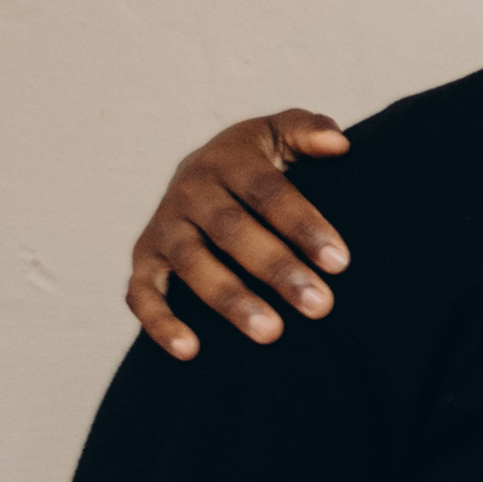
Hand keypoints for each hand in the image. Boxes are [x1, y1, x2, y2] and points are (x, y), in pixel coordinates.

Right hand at [129, 113, 354, 354]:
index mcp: (228, 159)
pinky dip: (160, 322)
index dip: (303, 224)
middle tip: (320, 306)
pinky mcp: (144, 259)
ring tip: (271, 333)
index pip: (268, 192)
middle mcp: (189, 191)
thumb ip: (309, 130)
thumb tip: (338, 144)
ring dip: (231, 300)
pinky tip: (190, 350)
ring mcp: (164, 227)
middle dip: (276, 270)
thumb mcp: (281, 135)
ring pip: (193, 265)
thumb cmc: (259, 160)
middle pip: (233, 231)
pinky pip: (141, 293)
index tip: (340, 262)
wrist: (202, 173)